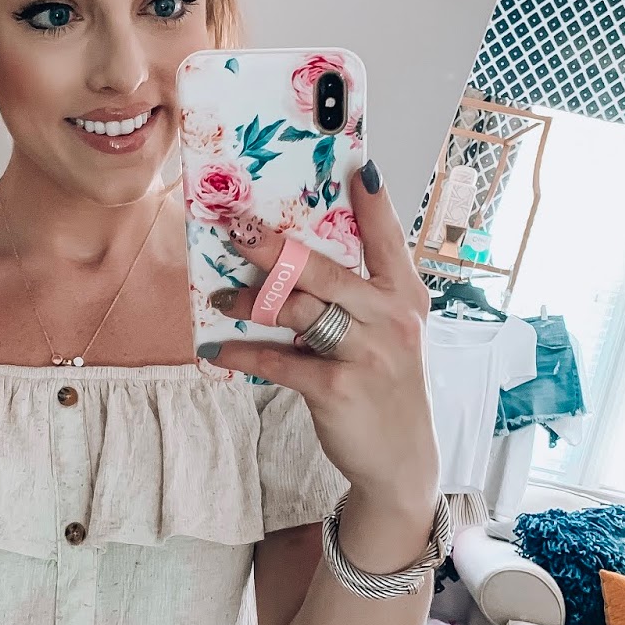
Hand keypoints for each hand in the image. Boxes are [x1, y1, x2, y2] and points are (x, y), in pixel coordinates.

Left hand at [203, 161, 438, 504]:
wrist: (403, 461)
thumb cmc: (387, 387)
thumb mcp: (390, 335)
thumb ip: (360, 298)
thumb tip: (297, 264)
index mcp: (405, 298)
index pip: (388, 239)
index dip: (373, 202)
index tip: (356, 164)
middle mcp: (391, 319)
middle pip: (324, 270)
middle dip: (274, 247)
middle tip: (235, 231)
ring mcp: (366, 353)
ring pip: (297, 310)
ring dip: (250, 301)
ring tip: (220, 297)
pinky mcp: (336, 388)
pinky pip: (278, 361)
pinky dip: (243, 356)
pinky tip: (218, 352)